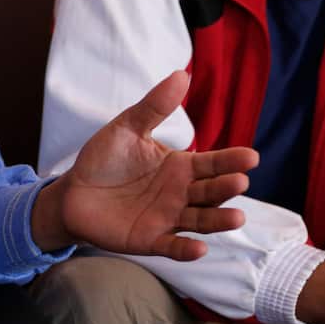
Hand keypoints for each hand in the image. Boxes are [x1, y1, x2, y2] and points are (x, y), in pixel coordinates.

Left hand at [31, 70, 258, 259]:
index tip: (251, 157)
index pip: (212, 163)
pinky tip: (199, 249)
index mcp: (180, 167)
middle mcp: (180, 194)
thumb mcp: (128, 127)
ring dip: (218, 221)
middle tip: (241, 180)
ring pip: (200, 221)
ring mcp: (167, 218)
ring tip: (237, 217)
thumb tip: (181, 74)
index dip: (231, 160)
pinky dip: (186, 249)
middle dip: (227, 187)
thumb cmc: (104, 158)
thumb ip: (154, 106)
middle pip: (210, 192)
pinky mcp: (149, 239)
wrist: (72, 192)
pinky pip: (172, 246)